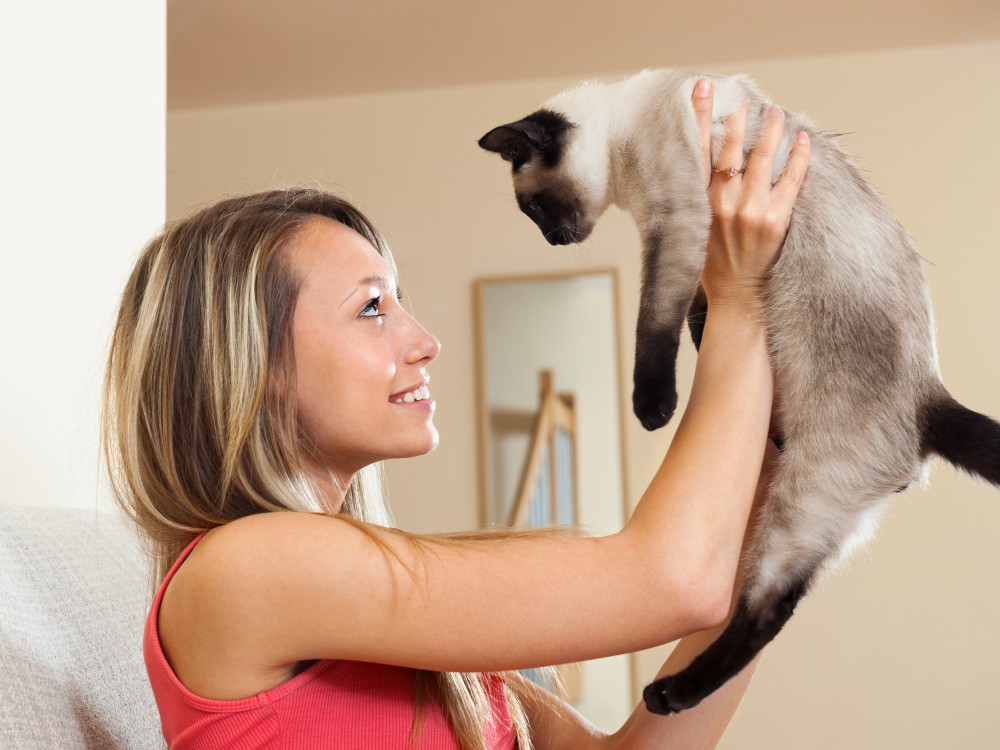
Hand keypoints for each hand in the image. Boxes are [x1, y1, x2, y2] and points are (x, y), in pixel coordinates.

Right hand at [690, 79, 810, 311]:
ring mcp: (750, 210)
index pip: (696, 150)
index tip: (702, 88)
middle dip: (739, 117)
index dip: (698, 116)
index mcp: (697, 202)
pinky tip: (803, 141)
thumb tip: (709, 166)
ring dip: (771, 130)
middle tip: (746, 97)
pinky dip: (799, 157)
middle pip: (731, 147)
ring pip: (763, 158)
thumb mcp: (693, 229)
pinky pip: (791, 180)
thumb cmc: (711, 265)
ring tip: (776, 113)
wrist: (734, 297)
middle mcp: (721, 202)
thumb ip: (699, 198)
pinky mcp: (775, 220)